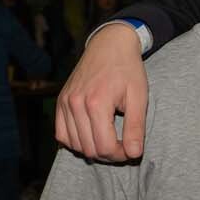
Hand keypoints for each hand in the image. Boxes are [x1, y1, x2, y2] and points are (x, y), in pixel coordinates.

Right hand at [54, 23, 147, 160]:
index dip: (120, 155)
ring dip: (92, 149)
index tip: (131, 149)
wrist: (110, 45)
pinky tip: (91, 135)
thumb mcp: (139, 97)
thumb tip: (134, 153)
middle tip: (123, 146)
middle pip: (89, 149)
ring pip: (74, 144)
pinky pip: (61, 134)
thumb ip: (136, 127)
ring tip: (109, 140)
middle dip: (108, 154)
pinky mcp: (60, 101)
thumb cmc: (127, 69)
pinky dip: (75, 141)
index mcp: (97, 103)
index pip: (104, 147)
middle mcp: (76, 104)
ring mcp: (65, 102)